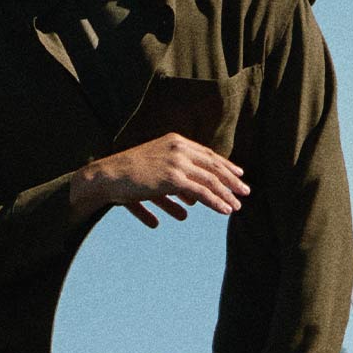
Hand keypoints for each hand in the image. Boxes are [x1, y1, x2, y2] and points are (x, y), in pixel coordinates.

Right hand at [72, 134, 249, 227]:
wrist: (107, 176)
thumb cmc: (126, 176)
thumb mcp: (154, 171)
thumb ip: (175, 184)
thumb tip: (193, 202)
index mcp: (175, 141)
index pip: (207, 154)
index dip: (224, 166)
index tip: (238, 175)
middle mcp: (178, 148)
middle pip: (213, 166)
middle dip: (231, 181)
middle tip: (245, 192)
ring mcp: (176, 162)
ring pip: (210, 180)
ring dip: (226, 195)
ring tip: (235, 207)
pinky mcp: (172, 178)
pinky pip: (201, 193)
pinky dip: (215, 202)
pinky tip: (225, 211)